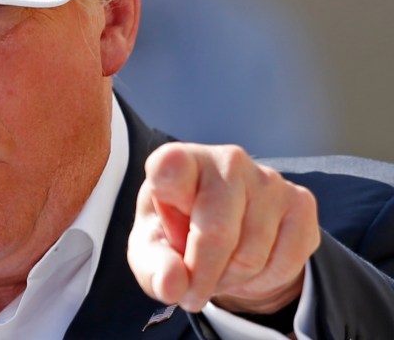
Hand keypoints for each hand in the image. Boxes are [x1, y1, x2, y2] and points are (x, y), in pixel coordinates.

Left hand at [128, 142, 319, 313]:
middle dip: (202, 276)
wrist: (224, 230)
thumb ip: (155, 268)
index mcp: (180, 163)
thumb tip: (172, 286)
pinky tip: (248, 268)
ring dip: (231, 280)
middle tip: (192, 293)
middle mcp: (227, 161)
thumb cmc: (178, 234)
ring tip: (219, 271)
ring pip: (251, 256)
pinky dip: (263, 282)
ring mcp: (268, 179)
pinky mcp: (301, 202)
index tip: (166, 191)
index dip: (168, 180)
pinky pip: (285, 264)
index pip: (172, 164)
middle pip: (216, 233)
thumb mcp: (153, 252)